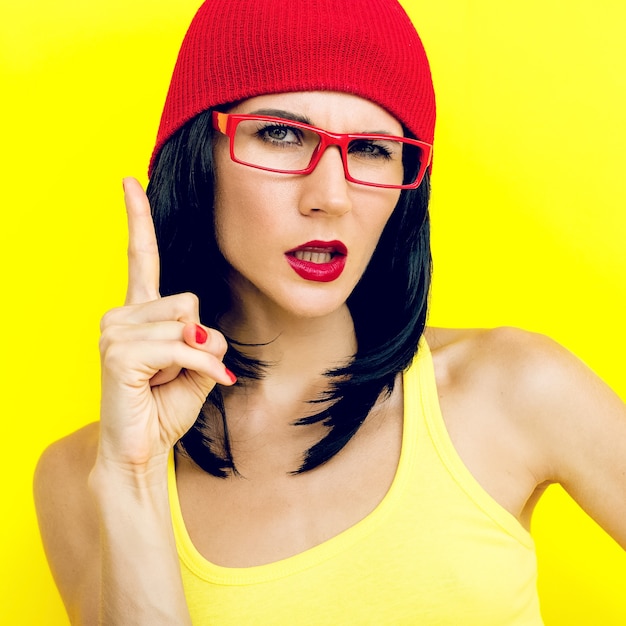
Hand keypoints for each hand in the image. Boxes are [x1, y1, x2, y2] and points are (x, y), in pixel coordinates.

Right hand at [97, 177, 233, 470]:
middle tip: (176, 372)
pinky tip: (181, 386)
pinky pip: (182, 348)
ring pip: (186, 323)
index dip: (137, 219)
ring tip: (165, 382)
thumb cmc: (167, 405)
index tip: (129, 180)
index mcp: (139, 312)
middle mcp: (120, 314)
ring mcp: (113, 331)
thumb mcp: (199, 363)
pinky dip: (197, 369)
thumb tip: (200, 326)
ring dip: (194, 359)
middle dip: (198, 339)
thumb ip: (205, 336)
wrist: (143, 448)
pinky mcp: (117, 353)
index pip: (141, 256)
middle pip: (188, 299)